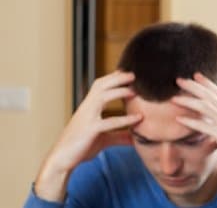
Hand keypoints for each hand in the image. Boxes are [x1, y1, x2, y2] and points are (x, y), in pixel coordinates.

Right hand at [34, 71, 140, 201]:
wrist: (61, 161)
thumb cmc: (80, 148)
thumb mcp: (103, 139)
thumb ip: (119, 136)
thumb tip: (135, 138)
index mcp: (88, 108)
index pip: (99, 86)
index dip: (112, 77)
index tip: (126, 72)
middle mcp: (86, 109)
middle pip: (100, 86)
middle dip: (117, 78)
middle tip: (133, 75)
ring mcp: (87, 118)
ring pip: (102, 97)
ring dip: (119, 91)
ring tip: (135, 91)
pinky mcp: (90, 130)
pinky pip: (109, 122)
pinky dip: (125, 119)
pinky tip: (138, 118)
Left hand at [172, 73, 216, 186]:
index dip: (207, 83)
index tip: (196, 75)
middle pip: (209, 96)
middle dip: (193, 86)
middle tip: (179, 80)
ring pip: (205, 107)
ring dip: (188, 101)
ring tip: (174, 98)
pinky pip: (203, 126)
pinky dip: (190, 122)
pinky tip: (178, 119)